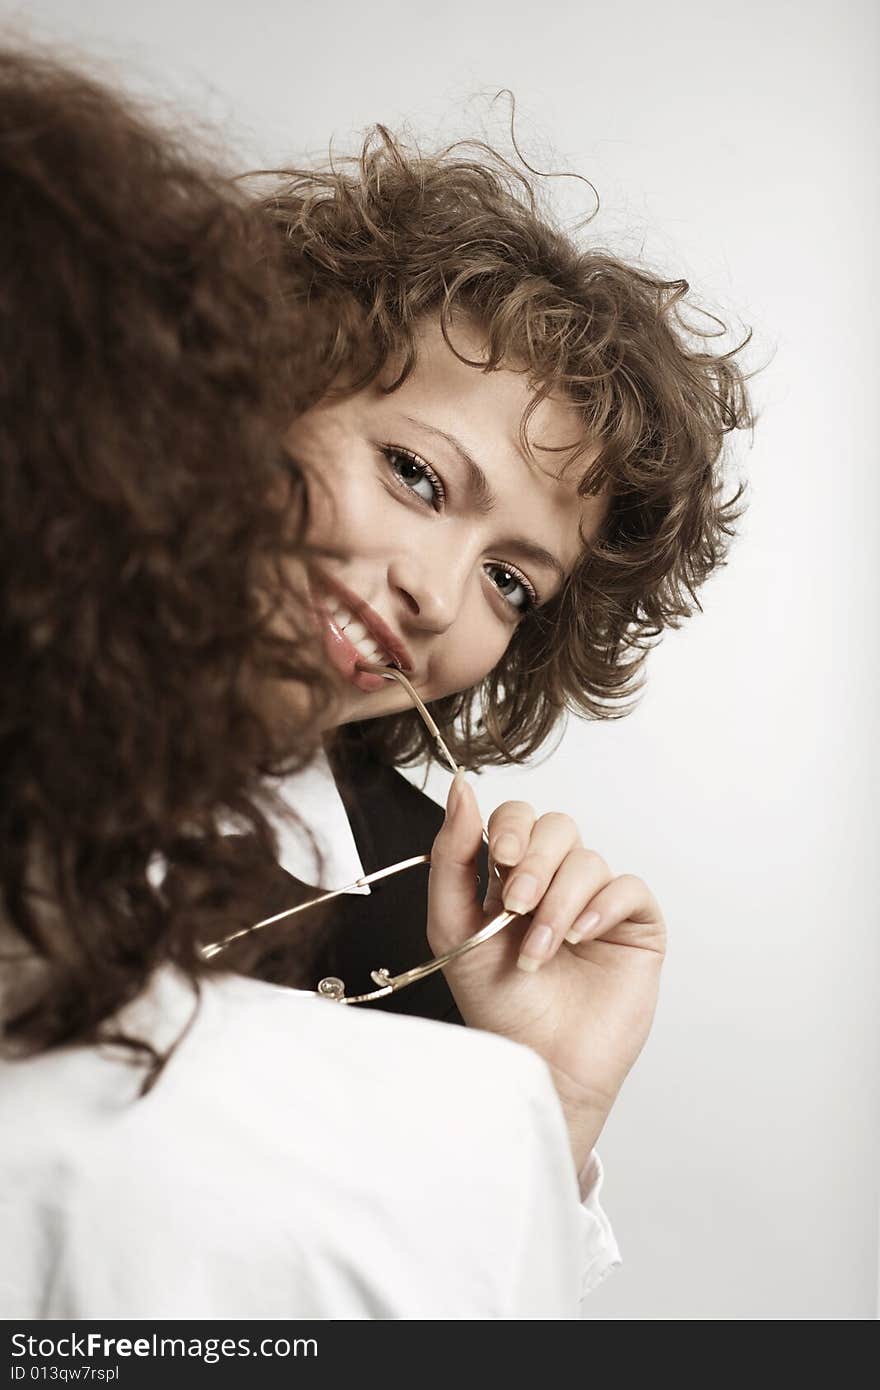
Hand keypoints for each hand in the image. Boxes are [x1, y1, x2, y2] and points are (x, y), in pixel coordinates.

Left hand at [427, 775, 665, 1170]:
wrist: (537, 1063)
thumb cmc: (496, 1003)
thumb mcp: (452, 926)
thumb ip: (450, 857)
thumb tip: (459, 788)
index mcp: (512, 877)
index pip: (517, 818)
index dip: (509, 827)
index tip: (496, 856)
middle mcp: (557, 882)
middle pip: (556, 827)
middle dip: (533, 862)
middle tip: (516, 906)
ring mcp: (598, 903)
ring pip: (588, 860)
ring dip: (558, 902)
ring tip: (541, 950)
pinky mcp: (636, 926)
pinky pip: (628, 887)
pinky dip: (601, 908)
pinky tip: (581, 938)